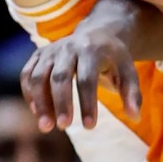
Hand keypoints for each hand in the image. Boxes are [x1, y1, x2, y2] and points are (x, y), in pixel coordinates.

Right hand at [20, 27, 141, 131]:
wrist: (97, 34)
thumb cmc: (114, 59)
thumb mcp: (128, 71)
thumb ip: (132, 93)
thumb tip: (135, 117)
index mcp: (92, 50)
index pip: (87, 79)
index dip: (88, 103)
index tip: (90, 126)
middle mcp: (69, 47)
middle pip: (60, 77)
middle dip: (61, 103)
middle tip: (64, 127)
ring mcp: (51, 50)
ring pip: (38, 76)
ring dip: (40, 103)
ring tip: (46, 127)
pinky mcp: (39, 54)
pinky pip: (27, 74)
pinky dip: (29, 94)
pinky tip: (37, 112)